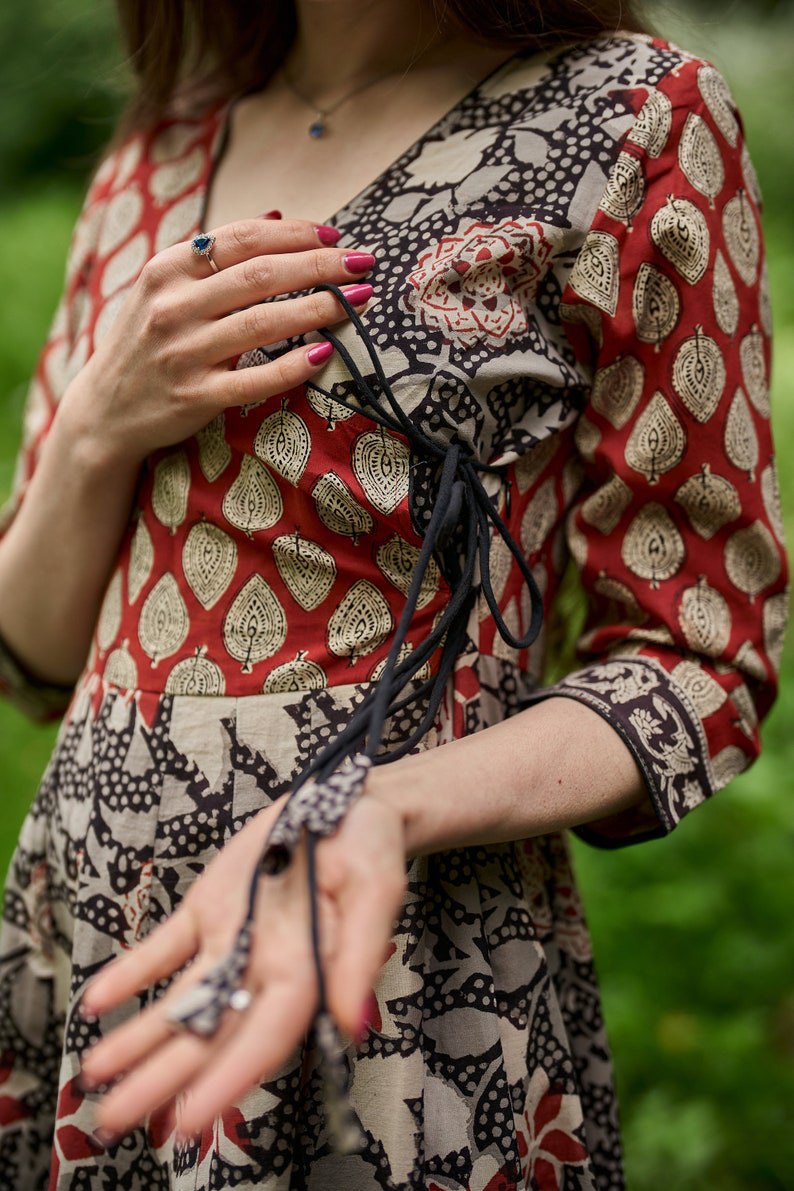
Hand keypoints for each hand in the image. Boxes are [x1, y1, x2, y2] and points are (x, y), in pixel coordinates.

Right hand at [60, 217, 374, 466]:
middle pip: (260, 276)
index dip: (294, 233)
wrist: (106, 409)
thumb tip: (275, 214)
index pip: (241, 239)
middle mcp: (173, 307)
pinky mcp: (196, 397)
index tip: (335, 235)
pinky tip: (324, 353)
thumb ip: (216, 254)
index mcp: (167, 270)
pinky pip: (254, 379)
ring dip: (318, 308)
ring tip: (358, 301)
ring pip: (263, 323)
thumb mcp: (166, 288)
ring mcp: (184, 353)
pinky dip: (292, 366)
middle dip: (320, 265)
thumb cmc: (149, 341)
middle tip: (363, 264)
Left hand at [78, 788, 406, 1143]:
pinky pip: (166, 949)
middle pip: (211, 1033)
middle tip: (113, 1119)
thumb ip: (361, 952)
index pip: (265, 1036)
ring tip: (92, 1075)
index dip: (229, 1080)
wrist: (348, 803)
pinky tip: (97, 1001)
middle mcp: (266, 967)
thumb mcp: (374, 888)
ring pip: (182, 1000)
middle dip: (162, 1078)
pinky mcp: (210, 910)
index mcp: (309, 969)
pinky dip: (131, 973)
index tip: (190, 1118)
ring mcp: (233, 940)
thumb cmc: (370, 846)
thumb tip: (353, 1023)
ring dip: (138, 1039)